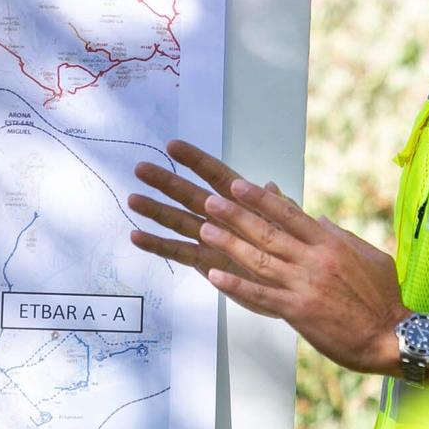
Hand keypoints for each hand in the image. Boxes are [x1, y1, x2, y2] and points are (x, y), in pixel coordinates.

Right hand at [129, 140, 284, 316]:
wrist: (296, 283)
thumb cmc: (294, 247)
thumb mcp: (292, 225)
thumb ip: (280, 207)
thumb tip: (270, 186)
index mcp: (241, 202)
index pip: (216, 175)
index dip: (196, 161)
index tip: (173, 145)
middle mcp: (221, 217)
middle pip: (190, 195)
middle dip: (166, 182)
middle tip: (141, 168)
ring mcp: (211, 238)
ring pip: (179, 222)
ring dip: (156, 211)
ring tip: (132, 199)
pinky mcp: (206, 262)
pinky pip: (179, 253)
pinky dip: (158, 246)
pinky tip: (137, 237)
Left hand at [131, 139, 408, 375]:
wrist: (393, 336)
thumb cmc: (384, 296)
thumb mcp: (368, 256)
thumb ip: (338, 236)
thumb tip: (317, 219)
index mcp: (330, 243)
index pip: (290, 214)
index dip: (261, 199)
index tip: (238, 184)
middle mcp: (314, 260)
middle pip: (268, 232)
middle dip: (236, 214)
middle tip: (210, 200)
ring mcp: (305, 285)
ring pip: (260, 260)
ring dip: (229, 244)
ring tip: (204, 230)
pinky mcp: (298, 312)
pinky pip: (261, 296)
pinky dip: (236, 286)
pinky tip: (214, 277)